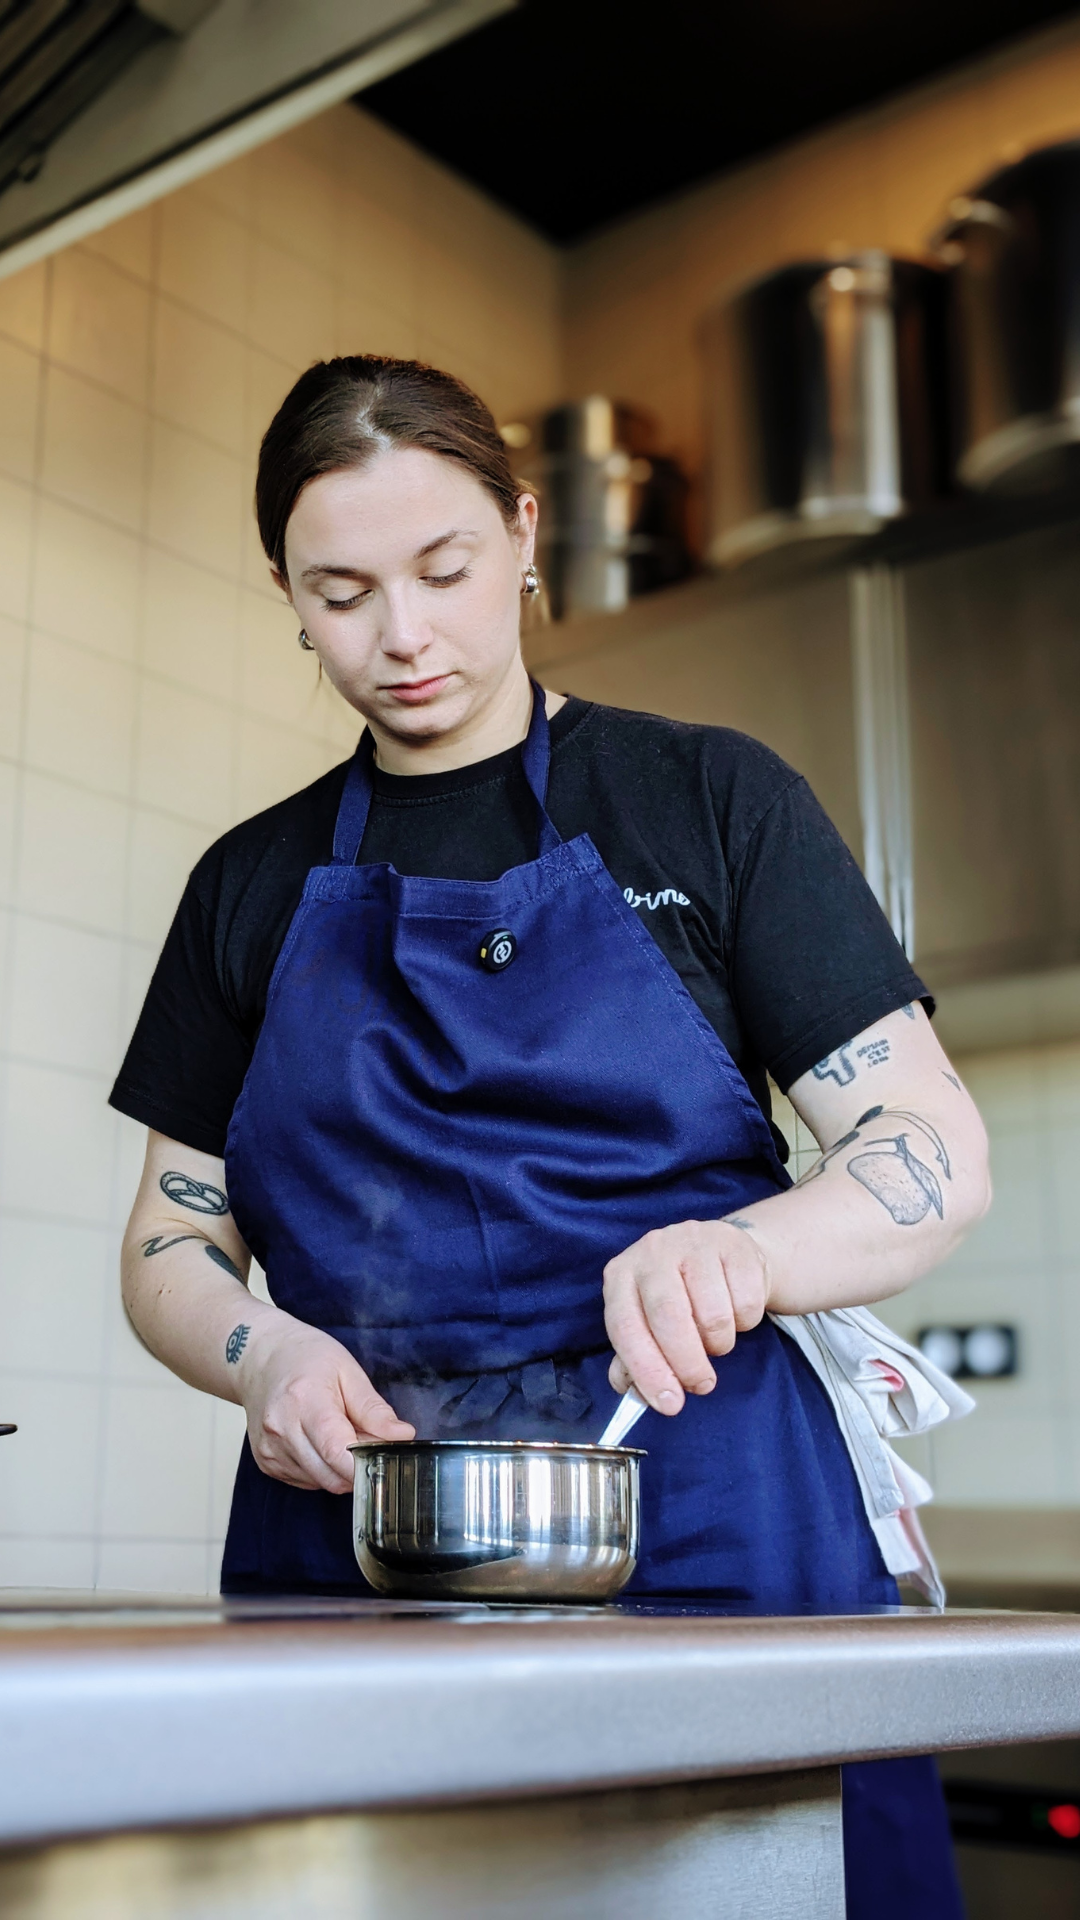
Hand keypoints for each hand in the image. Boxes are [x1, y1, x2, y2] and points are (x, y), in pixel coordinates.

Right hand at [238, 1318, 413, 1492]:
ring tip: (339, 1435)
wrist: (260, 1358)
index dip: (365, 1464)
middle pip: (331, 1476)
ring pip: (320, 1483)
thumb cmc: (305, 1358)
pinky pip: (306, 1481)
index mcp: (304, 1402)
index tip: (385, 1458)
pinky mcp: (266, 1463)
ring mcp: (270, 1450)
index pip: (337, 1452)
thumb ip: (374, 1409)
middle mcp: (281, 1430)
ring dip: (339, 1469)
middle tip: (364, 1439)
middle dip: (357, 1467)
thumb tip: (403, 1436)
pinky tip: (319, 1442)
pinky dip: (321, 1469)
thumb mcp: (347, 1371)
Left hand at [603, 1218, 768, 1414]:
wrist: (723, 1254)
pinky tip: (735, 1312)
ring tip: (715, 1338)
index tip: (669, 1404)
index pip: (625, 1327)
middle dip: (687, 1363)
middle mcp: (652, 1251)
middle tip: (701, 1385)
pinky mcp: (733, 1243)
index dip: (646, 1370)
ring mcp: (693, 1241)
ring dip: (719, 1343)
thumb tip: (628, 1387)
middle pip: (669, 1316)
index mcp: (621, 1275)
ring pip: (713, 1315)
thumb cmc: (679, 1297)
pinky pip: (747, 1302)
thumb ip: (635, 1358)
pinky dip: (745, 1323)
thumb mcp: (648, 1322)